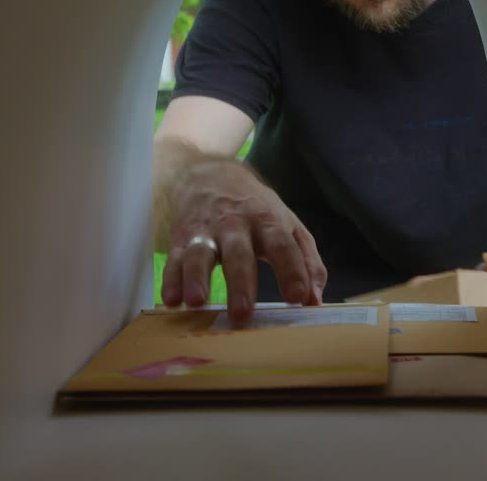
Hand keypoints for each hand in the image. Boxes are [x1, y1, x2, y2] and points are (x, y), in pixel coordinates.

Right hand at [160, 158, 326, 322]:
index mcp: (268, 221)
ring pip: (200, 254)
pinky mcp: (182, 237)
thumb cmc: (256, 208)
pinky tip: (171, 300)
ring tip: (197, 302)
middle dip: (240, 283)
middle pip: (238, 253)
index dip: (291, 271)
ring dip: (197, 277)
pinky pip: (175, 259)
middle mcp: (236, 224)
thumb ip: (306, 261)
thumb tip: (315, 300)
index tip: (298, 298)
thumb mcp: (288, 225)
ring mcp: (206, 230)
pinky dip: (170, 279)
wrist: (210, 173)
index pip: (283, 246)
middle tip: (241, 313)